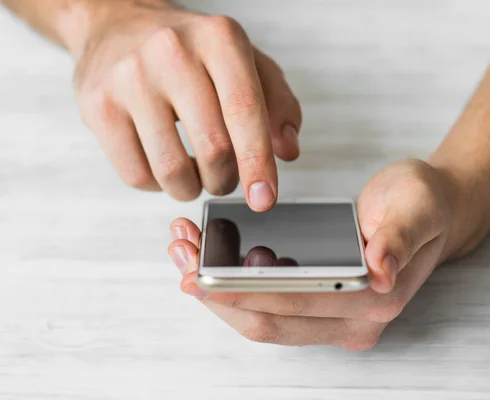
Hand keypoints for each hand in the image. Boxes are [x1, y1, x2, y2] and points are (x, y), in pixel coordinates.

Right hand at [73, 1, 300, 209]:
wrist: (119, 23)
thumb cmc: (190, 51)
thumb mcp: (246, 62)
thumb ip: (277, 104)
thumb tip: (287, 151)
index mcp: (219, 39)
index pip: (245, 111)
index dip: (259, 164)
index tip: (264, 199)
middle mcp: (172, 52)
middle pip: (214, 148)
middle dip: (226, 179)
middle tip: (224, 177)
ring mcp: (130, 78)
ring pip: (172, 170)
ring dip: (192, 188)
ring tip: (195, 174)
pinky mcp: (98, 106)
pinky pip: (136, 175)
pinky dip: (158, 185)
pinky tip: (164, 164)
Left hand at [167, 160, 456, 349]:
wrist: (426, 212)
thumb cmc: (421, 204)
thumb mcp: (416, 206)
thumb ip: (399, 238)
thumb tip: (380, 271)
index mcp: (375, 300)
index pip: (296, 306)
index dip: (244, 293)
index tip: (200, 273)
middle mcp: (352, 322)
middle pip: (268, 322)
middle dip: (217, 293)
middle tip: (181, 254)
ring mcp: (334, 320)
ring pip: (262, 319)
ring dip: (219, 291)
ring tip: (186, 249)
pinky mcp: (319, 308)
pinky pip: (268, 306)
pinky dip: (235, 286)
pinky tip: (213, 255)